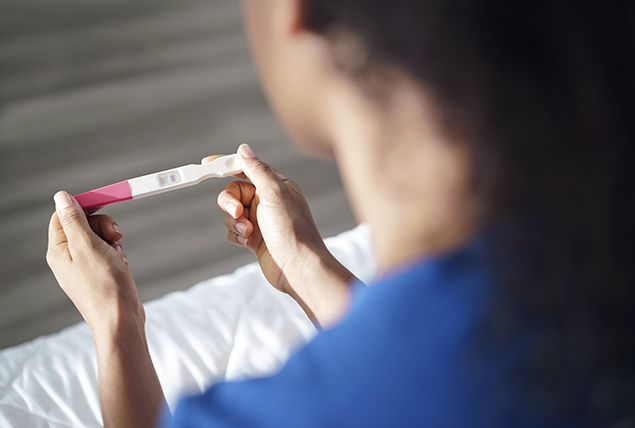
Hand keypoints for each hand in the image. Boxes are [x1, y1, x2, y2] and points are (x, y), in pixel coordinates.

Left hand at [46, 191, 142, 334]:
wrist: (121, 318)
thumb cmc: (105, 286)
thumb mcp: (88, 245)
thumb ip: (74, 219)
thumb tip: (61, 197)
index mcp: (59, 251)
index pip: (64, 216)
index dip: (83, 206)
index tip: (104, 203)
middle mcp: (69, 258)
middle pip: (84, 225)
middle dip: (104, 226)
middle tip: (115, 235)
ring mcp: (85, 267)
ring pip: (99, 238)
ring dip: (113, 240)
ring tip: (118, 256)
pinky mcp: (100, 274)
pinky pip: (109, 252)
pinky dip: (118, 254)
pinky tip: (122, 265)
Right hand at [213, 145, 356, 326]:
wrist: (297, 267)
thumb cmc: (292, 230)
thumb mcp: (274, 193)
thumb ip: (257, 170)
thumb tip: (244, 150)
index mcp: (277, 185)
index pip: (248, 168)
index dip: (227, 165)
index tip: (208, 164)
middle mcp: (268, 200)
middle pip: (234, 192)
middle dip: (230, 202)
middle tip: (237, 212)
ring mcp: (261, 219)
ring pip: (231, 213)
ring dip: (236, 222)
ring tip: (249, 232)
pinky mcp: (255, 237)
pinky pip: (233, 230)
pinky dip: (237, 235)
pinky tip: (249, 242)